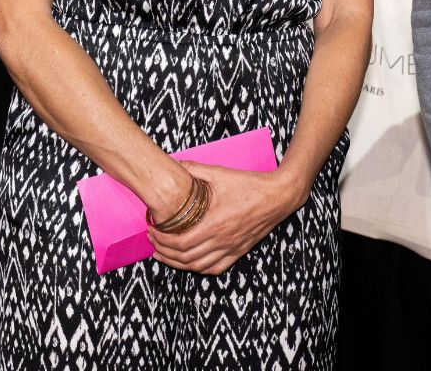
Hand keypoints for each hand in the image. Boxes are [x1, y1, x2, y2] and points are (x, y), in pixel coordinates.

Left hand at [147, 161, 303, 275]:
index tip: (152, 230)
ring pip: (198, 266)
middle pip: (185, 257)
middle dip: (164, 251)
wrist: (278, 196)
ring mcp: (231, 248)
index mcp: (214, 223)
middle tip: (153, 241)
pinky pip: (215, 268)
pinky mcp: (239, 251)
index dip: (162, 240)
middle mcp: (222, 240)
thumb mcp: (220, 173)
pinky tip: (190, 262)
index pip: (180, 242)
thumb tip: (173, 162)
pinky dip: (199, 268)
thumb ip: (194, 169)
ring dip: (177, 263)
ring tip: (164, 254)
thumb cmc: (250, 185)